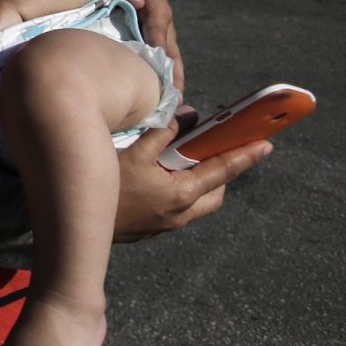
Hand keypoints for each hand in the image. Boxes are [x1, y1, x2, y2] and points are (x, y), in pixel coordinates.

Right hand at [112, 120, 269, 242]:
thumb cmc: (107, 186)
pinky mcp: (152, 229)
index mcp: (182, 193)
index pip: (222, 171)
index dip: (245, 156)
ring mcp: (167, 225)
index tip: (266, 145)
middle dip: (221, 174)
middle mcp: (181, 214)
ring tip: (181, 164)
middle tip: (213, 152)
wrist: (79, 223)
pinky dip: (179, 193)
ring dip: (199, 185)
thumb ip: (163, 133)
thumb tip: (187, 116)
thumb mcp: (134, 153)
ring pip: (196, 204)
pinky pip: (177, 210)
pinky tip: (156, 181)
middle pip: (214, 194)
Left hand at [118, 0, 184, 92]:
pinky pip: (166, 62)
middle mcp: (165, 26)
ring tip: (175, 104)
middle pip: (172, 53)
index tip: (161, 66)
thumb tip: (135, 1)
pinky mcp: (160, 44)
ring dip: (175, 81)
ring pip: (172, 61)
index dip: (160, 47)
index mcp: (158, 10)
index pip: (158, 30)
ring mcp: (165, 37)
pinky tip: (167, 97)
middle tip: (176, 95)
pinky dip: (168, 78)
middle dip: (175, 74)